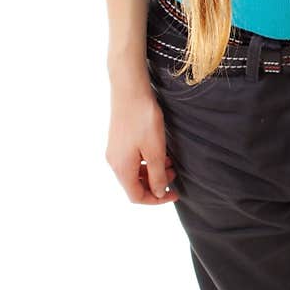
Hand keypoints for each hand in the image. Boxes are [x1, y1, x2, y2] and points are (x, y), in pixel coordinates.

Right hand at [106, 87, 178, 204]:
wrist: (130, 90)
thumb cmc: (143, 119)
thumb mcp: (156, 150)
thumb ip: (157, 175)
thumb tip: (159, 193)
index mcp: (122, 169)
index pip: (137, 196)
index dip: (157, 199)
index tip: (174, 193)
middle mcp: (114, 163)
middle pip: (134, 185)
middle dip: (156, 184)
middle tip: (174, 173)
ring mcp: (114, 151)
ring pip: (134, 172)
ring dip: (152, 172)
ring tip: (170, 162)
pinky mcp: (117, 141)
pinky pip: (132, 160)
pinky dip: (146, 161)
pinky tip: (159, 151)